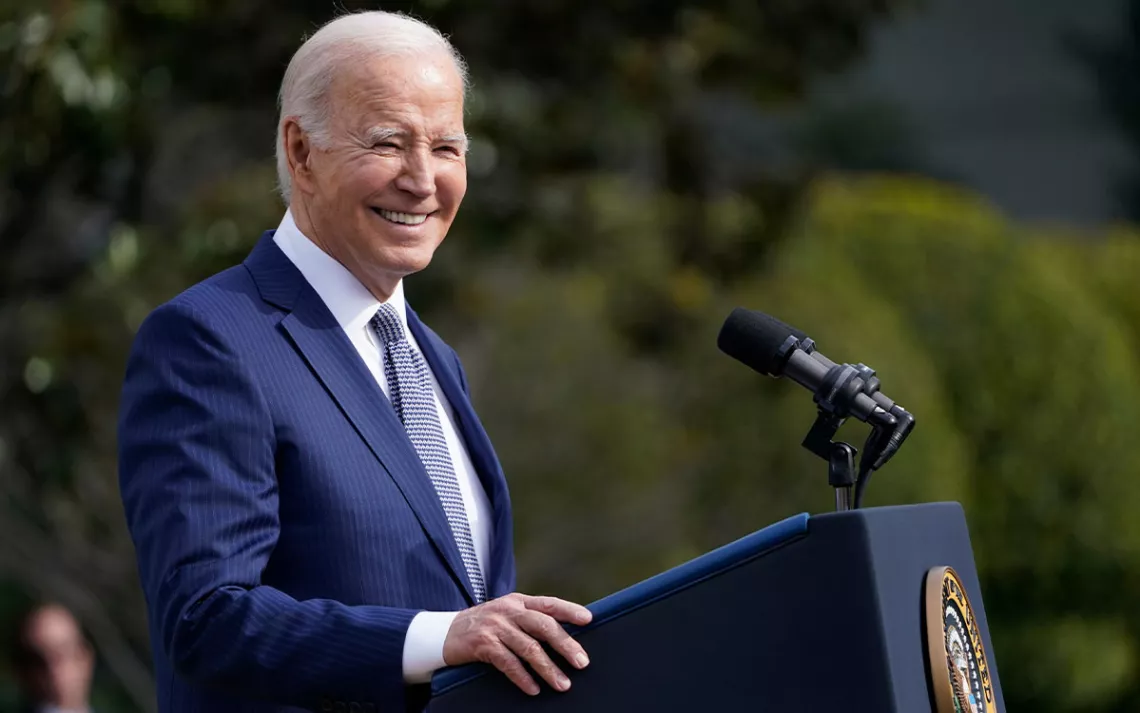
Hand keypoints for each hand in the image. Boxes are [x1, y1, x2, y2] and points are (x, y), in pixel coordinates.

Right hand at [443, 593, 592, 694]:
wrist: (446, 633)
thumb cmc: (485, 625)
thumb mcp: (507, 614)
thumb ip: (529, 619)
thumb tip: (563, 635)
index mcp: (518, 601)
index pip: (548, 603)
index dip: (569, 610)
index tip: (588, 619)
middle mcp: (508, 610)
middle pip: (543, 626)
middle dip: (565, 645)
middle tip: (582, 662)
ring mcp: (495, 627)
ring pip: (528, 648)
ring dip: (548, 669)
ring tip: (563, 684)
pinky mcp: (483, 644)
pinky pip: (508, 663)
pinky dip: (523, 677)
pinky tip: (534, 689)